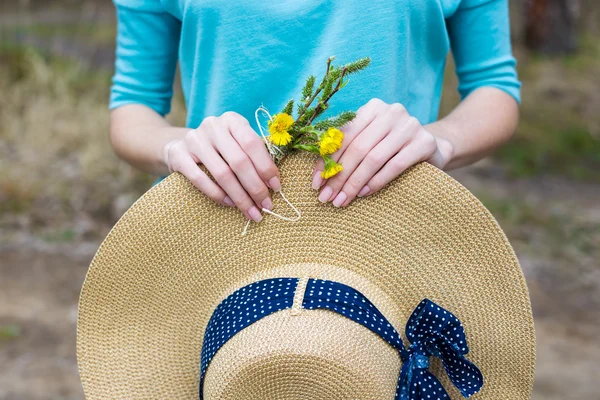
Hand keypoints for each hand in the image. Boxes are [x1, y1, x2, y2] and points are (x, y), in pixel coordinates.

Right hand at [163, 111, 280, 221]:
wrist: (181, 146)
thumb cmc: (220, 149)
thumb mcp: (237, 143)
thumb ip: (253, 155)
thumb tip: (273, 183)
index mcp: (232, 120)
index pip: (253, 143)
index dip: (266, 167)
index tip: (276, 187)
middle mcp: (212, 126)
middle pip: (239, 161)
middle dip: (256, 187)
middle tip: (266, 205)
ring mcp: (194, 139)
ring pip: (222, 173)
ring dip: (240, 196)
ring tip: (251, 211)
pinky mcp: (178, 154)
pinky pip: (200, 179)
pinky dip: (217, 194)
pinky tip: (230, 204)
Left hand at [311, 98, 453, 206]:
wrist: (433, 149)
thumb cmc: (392, 149)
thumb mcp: (369, 143)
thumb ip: (347, 151)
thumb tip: (319, 178)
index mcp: (372, 108)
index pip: (344, 136)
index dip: (327, 161)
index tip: (316, 184)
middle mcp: (391, 112)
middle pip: (357, 148)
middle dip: (339, 176)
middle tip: (327, 197)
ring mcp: (410, 125)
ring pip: (373, 158)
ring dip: (355, 182)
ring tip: (343, 200)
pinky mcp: (424, 142)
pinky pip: (394, 165)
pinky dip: (377, 181)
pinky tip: (365, 194)